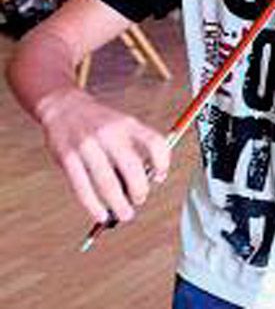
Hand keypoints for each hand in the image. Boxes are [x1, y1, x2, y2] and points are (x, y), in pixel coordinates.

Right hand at [37, 88, 168, 223]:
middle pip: (132, 168)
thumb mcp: (123, 124)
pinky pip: (82, 188)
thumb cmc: (99, 122)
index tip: (160, 177)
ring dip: (118, 204)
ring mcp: (87, 146)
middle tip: (140, 200)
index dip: (163, 163)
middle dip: (139, 191)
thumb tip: (147, 181)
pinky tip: (101, 214)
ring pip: (107, 183)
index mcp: (128, 124)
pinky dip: (93, 206)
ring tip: (125, 214)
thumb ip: (135, 148)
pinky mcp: (68, 159)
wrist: (64, 107)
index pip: (155, 143)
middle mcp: (110, 134)